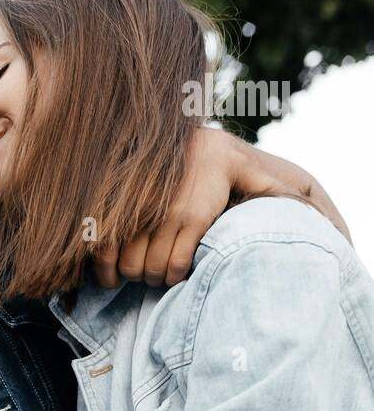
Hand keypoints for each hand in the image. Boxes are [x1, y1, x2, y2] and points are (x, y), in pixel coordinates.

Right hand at [92, 127, 350, 290]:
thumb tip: (309, 211)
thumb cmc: (219, 157)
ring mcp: (133, 213)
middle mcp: (162, 214)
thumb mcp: (251, 170)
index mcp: (192, 213)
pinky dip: (104, 271)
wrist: (180, 131)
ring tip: (139, 269)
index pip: (175, 269)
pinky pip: (102, 254)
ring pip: (126, 266)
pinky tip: (112, 273)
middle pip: (149, 272)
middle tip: (157, 273)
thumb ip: (274, 191)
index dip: (174, 279)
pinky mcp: (111, 210)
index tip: (177, 274)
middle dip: (152, 279)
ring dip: (129, 276)